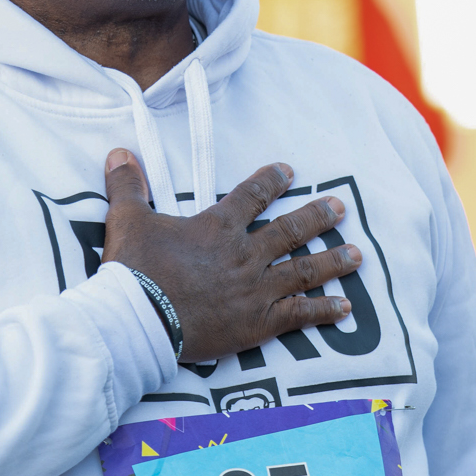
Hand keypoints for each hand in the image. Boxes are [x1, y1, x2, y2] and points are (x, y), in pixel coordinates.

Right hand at [102, 153, 361, 362]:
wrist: (138, 320)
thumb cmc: (134, 270)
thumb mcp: (127, 220)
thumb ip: (128, 185)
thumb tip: (119, 152)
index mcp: (219, 227)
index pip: (252, 195)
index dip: (271, 180)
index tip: (288, 172)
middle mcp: (245, 254)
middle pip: (291, 231)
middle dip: (318, 216)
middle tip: (340, 208)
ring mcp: (256, 290)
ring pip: (304, 270)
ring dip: (332, 260)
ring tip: (356, 254)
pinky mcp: (258, 324)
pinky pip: (299, 315)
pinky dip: (323, 311)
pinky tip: (345, 308)